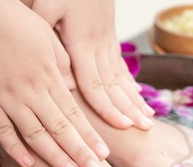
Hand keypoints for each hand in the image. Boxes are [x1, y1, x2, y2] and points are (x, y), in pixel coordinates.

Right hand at [0, 0, 108, 166]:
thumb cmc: (14, 24)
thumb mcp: (49, 41)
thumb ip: (62, 67)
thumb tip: (73, 88)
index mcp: (50, 77)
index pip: (75, 114)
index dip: (90, 136)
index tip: (103, 154)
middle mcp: (32, 92)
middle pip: (61, 129)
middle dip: (80, 152)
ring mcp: (8, 99)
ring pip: (36, 134)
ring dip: (55, 156)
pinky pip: (1, 131)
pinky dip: (14, 149)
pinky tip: (29, 164)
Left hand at [25, 0, 155, 129]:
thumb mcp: (44, 6)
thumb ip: (48, 40)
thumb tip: (60, 80)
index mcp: (81, 44)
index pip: (95, 84)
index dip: (108, 108)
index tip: (123, 126)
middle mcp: (98, 47)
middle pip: (114, 86)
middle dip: (130, 109)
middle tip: (146, 129)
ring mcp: (107, 42)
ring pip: (121, 78)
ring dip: (135, 100)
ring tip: (148, 119)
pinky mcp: (109, 37)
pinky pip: (121, 65)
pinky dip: (131, 84)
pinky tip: (138, 95)